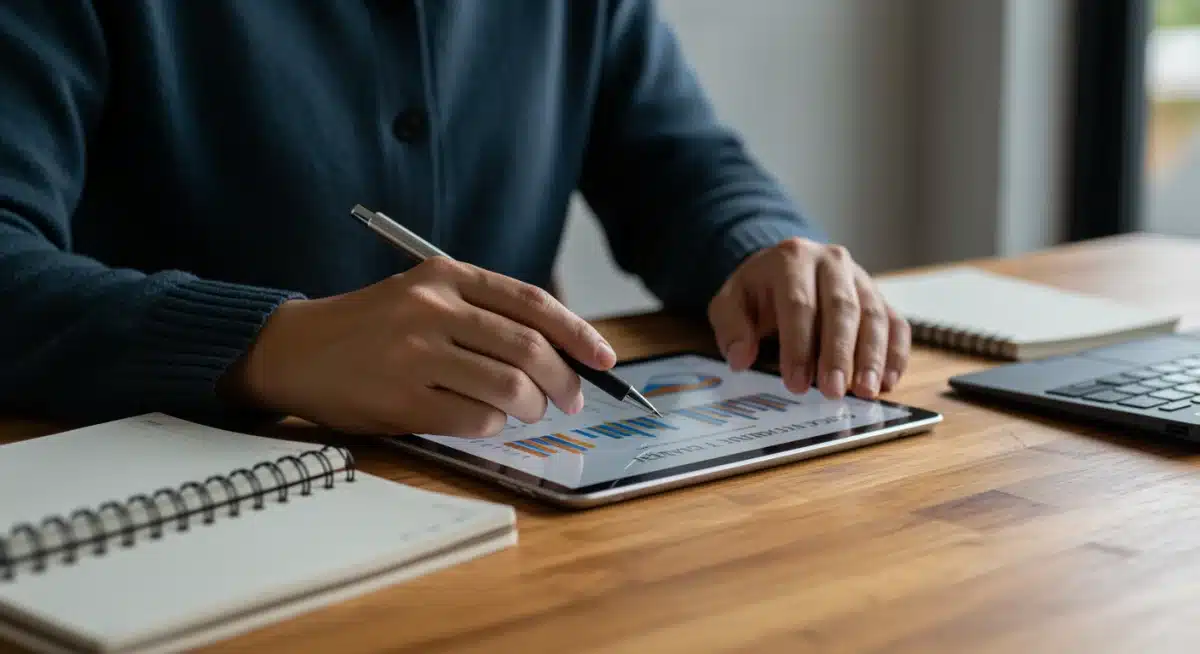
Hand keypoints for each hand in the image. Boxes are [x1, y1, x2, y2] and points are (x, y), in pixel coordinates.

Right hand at [222, 258, 616, 436]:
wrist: (295, 349)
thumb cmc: (372, 327)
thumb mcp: (423, 295)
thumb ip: (482, 312)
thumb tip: (560, 353)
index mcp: (444, 276)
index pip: (531, 303)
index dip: (577, 333)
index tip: (605, 358)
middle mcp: (433, 309)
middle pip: (529, 348)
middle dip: (564, 380)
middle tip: (571, 399)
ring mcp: (416, 354)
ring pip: (509, 388)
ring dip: (530, 407)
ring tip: (526, 411)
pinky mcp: (402, 399)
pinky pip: (475, 421)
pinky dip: (493, 427)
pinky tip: (485, 421)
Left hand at [707, 238, 909, 398]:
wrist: (784, 269)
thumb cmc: (758, 292)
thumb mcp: (730, 303)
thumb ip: (731, 328)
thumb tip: (741, 358)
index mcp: (792, 258)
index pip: (799, 304)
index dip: (798, 346)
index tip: (796, 384)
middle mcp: (832, 262)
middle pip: (842, 308)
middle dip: (838, 354)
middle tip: (833, 391)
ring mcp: (860, 278)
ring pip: (874, 315)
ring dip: (873, 357)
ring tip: (866, 392)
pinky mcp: (879, 296)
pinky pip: (896, 324)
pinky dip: (896, 354)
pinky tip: (888, 382)